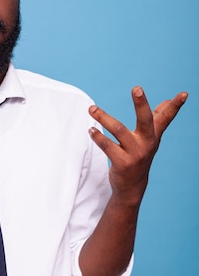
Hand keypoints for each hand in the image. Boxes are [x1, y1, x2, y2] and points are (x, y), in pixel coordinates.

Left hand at [88, 87, 187, 205]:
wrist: (132, 186)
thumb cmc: (140, 156)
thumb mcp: (150, 138)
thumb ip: (157, 118)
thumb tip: (168, 100)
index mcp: (153, 135)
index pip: (166, 118)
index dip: (176, 106)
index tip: (184, 93)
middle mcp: (146, 143)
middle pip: (145, 120)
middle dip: (141, 104)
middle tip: (137, 88)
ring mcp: (135, 154)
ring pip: (119, 130)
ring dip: (104, 118)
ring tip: (92, 109)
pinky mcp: (122, 163)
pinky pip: (108, 147)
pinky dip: (98, 137)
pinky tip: (91, 130)